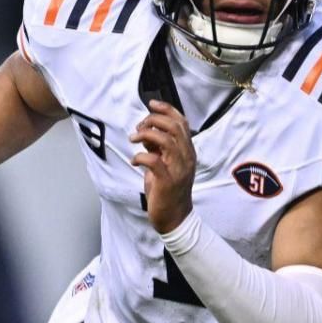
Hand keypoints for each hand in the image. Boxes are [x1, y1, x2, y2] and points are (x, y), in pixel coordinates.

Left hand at [132, 99, 193, 233]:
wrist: (175, 218)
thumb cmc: (168, 191)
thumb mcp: (165, 164)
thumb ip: (158, 148)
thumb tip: (145, 133)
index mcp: (188, 151)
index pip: (182, 122)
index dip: (166, 109)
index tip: (151, 104)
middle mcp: (186, 157)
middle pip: (174, 126)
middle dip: (153, 120)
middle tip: (139, 127)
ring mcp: (178, 169)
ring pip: (165, 140)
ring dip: (145, 135)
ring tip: (134, 140)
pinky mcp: (167, 181)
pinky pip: (153, 160)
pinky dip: (140, 156)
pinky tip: (135, 161)